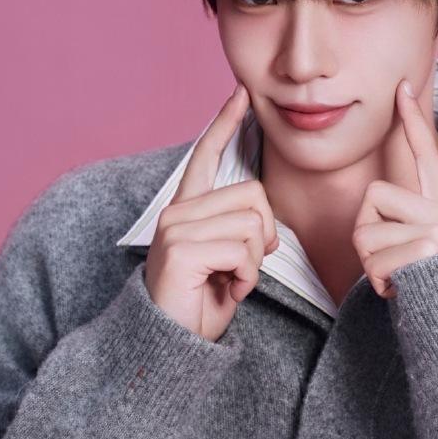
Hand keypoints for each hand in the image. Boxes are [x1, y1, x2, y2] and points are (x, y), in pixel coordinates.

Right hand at [144, 83, 278, 341]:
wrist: (172, 344)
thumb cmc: (202, 302)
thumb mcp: (227, 259)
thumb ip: (239, 229)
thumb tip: (263, 220)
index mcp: (188, 210)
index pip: (206, 155)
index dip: (225, 124)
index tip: (241, 94)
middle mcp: (177, 212)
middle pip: (253, 196)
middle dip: (264, 235)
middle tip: (244, 267)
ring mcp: (175, 229)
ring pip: (252, 225)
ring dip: (255, 262)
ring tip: (232, 281)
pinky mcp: (179, 250)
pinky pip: (242, 251)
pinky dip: (247, 278)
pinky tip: (228, 291)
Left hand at [352, 78, 437, 298]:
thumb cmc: (437, 289)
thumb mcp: (432, 247)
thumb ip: (410, 220)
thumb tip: (376, 204)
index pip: (426, 154)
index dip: (411, 120)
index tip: (400, 87)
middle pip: (373, 198)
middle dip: (368, 235)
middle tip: (394, 262)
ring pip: (367, 234)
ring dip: (373, 266)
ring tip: (402, 279)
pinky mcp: (428, 251)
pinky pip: (374, 261)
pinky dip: (379, 284)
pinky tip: (403, 292)